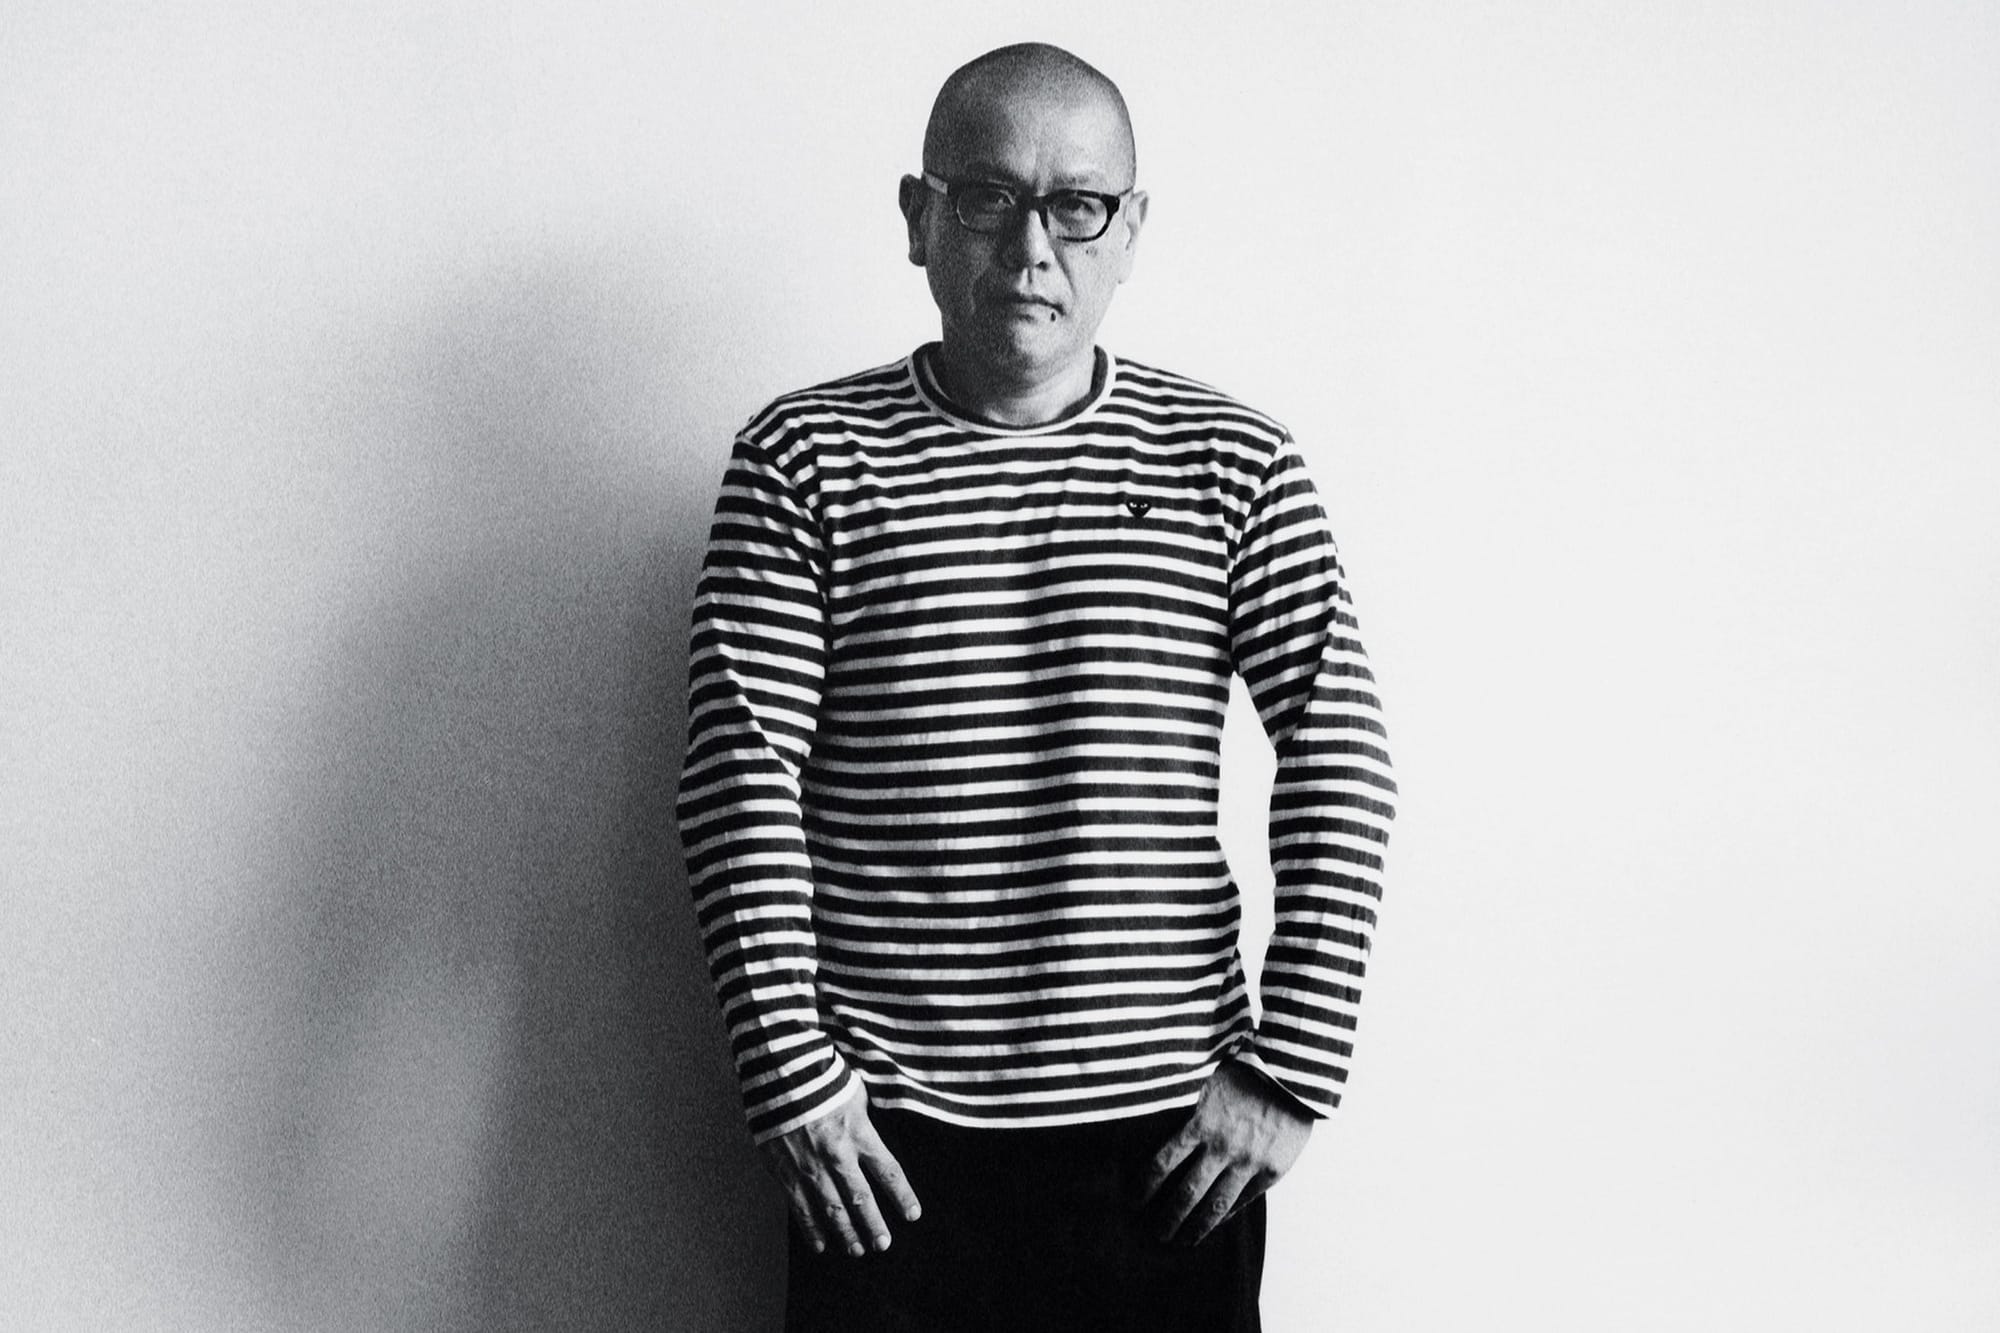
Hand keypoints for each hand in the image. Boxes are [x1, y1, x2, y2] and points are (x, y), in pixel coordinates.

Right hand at [760, 1087, 921, 1257]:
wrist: (778, 1074)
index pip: (888, 1172)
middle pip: (861, 1199)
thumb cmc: (820, 1077)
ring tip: (857, 1250)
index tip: (912, 1215)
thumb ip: (864, 1119)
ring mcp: (810, 1168)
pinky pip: (801, 1208)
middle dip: (874, 1225)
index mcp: (860, 1134)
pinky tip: (820, 1245)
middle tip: (883, 1244)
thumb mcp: (854, 1093)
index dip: (902, 1196)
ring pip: (832, 1210)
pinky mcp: (785, 1172)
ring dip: (846, 1233)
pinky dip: (811, 1229)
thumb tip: (873, 1132)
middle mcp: (838, 1156)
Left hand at [1137, 1059, 1313, 1245]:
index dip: (1145, 1186)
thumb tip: (1163, 1134)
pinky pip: (1244, 1200)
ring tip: (1183, 1241)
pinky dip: (1227, 1215)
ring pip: (1216, 1205)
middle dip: (1168, 1218)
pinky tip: (1215, 1223)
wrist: (1293, 1074)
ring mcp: (1248, 1161)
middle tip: (1156, 1233)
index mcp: (1201, 1123)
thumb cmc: (1246, 1072)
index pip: (1163, 1163)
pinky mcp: (1272, 1170)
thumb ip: (1190, 1113)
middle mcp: (1222, 1147)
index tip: (1134, 1200)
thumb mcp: (1208, 1084)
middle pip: (1186, 1193)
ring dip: (1196, 1227)